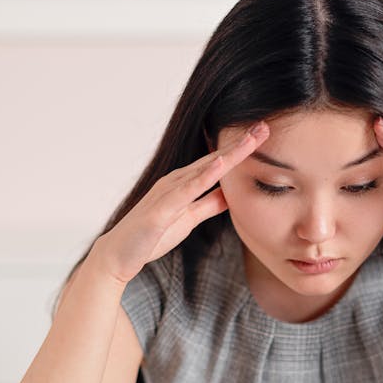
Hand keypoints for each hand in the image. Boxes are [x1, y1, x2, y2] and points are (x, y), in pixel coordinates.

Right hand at [93, 122, 269, 283]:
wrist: (118, 255)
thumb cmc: (150, 236)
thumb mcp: (189, 218)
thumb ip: (208, 204)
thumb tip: (231, 194)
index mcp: (184, 183)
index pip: (218, 162)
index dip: (241, 149)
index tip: (264, 136)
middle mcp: (176, 181)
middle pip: (214, 159)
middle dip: (240, 144)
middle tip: (265, 127)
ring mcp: (167, 192)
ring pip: (204, 169)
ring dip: (228, 154)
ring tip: (251, 139)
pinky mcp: (161, 209)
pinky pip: (186, 190)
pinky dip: (205, 176)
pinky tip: (221, 164)